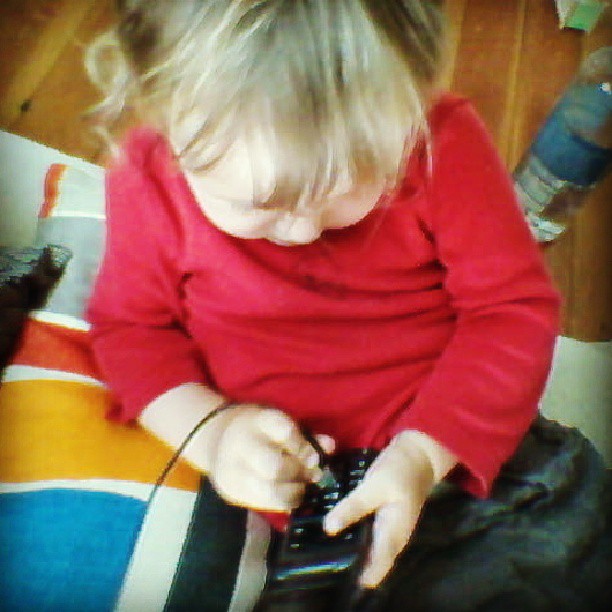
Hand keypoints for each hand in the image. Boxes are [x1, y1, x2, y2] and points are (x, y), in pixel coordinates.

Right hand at [201, 404, 334, 511]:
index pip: (284, 430)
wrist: (215, 438)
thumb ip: (306, 436)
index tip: (313, 452)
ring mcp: (232, 471)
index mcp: (255, 420)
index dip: (302, 445)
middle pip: (276, 467)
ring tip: (301, 485)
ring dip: (295, 492)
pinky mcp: (231, 492)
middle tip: (311, 473)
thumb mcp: (278, 423)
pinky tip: (289, 493)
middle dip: (299, 473)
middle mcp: (239, 445)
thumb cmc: (259, 429)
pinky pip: (265, 504)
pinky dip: (284, 501)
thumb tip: (330, 446)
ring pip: (271, 492)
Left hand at [324, 431, 455, 587]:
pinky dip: (356, 536)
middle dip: (354, 566)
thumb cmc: (400, 470)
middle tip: (326, 564)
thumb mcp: (375, 485)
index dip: (362, 576)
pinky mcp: (384, 517)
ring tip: (327, 550)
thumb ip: (354, 506)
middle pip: (374, 561)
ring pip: (371, 549)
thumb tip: (329, 528)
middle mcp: (393, 536)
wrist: (419, 454)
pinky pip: (369, 535)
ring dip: (354, 551)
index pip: (378, 567)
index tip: (342, 579)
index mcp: (394, 534)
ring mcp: (390, 527)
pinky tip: (339, 531)